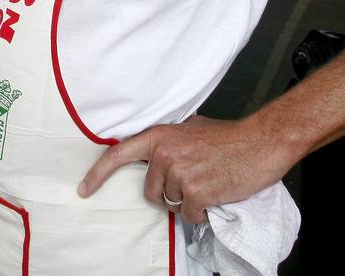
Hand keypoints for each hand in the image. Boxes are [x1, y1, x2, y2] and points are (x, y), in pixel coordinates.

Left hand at [79, 115, 294, 224]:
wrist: (260, 143)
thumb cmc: (229, 137)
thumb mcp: (191, 129)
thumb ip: (169, 141)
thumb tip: (156, 153)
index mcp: (159, 136)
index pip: (118, 155)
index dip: (98, 174)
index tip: (84, 189)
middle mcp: (165, 154)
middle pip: (150, 192)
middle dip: (168, 193)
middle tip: (192, 180)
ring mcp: (180, 174)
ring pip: (171, 204)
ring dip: (188, 202)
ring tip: (208, 182)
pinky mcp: (196, 193)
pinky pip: (189, 215)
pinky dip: (202, 212)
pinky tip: (215, 194)